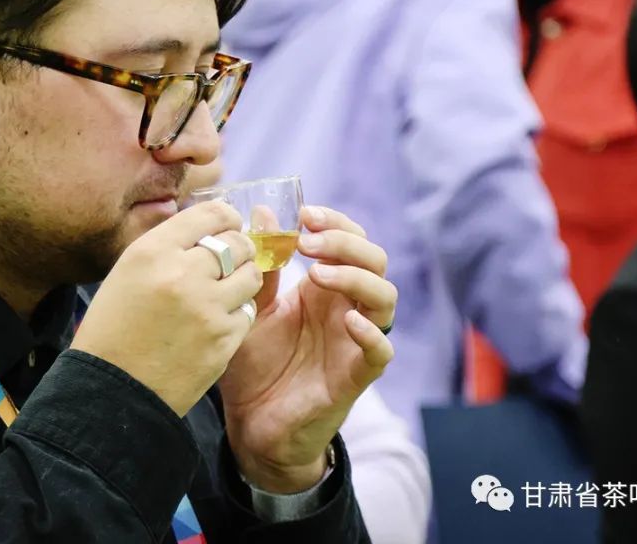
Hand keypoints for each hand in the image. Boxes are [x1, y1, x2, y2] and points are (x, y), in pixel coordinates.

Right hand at [71, 201, 262, 415]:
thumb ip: (168, 247)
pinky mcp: (223, 340)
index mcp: (153, 252)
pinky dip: (237, 313)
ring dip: (243, 278)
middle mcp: (183, 274)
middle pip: (238, 242)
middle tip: (232, 259)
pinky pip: (247, 313)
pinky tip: (217, 320)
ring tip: (226, 289)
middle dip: (240, 247)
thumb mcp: (127, 272)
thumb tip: (208, 229)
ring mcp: (207, 308)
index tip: (229, 225)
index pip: (211, 214)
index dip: (227, 217)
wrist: (110, 392)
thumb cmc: (112, 331)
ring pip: (251, 276)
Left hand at [219, 206, 395, 492]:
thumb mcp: (251, 309)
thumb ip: (263, 267)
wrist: (251, 425)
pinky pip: (382, 350)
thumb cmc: (254, 365)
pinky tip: (348, 321)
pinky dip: (372, 333)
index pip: (350, 239)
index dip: (335, 222)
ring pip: (385, 297)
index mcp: (324, 287)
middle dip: (345, 242)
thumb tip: (264, 212)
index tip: (305, 215)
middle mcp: (346, 307)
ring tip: (317, 274)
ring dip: (356, 277)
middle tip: (308, 242)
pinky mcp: (356, 375)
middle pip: (373, 259)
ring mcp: (355, 340)